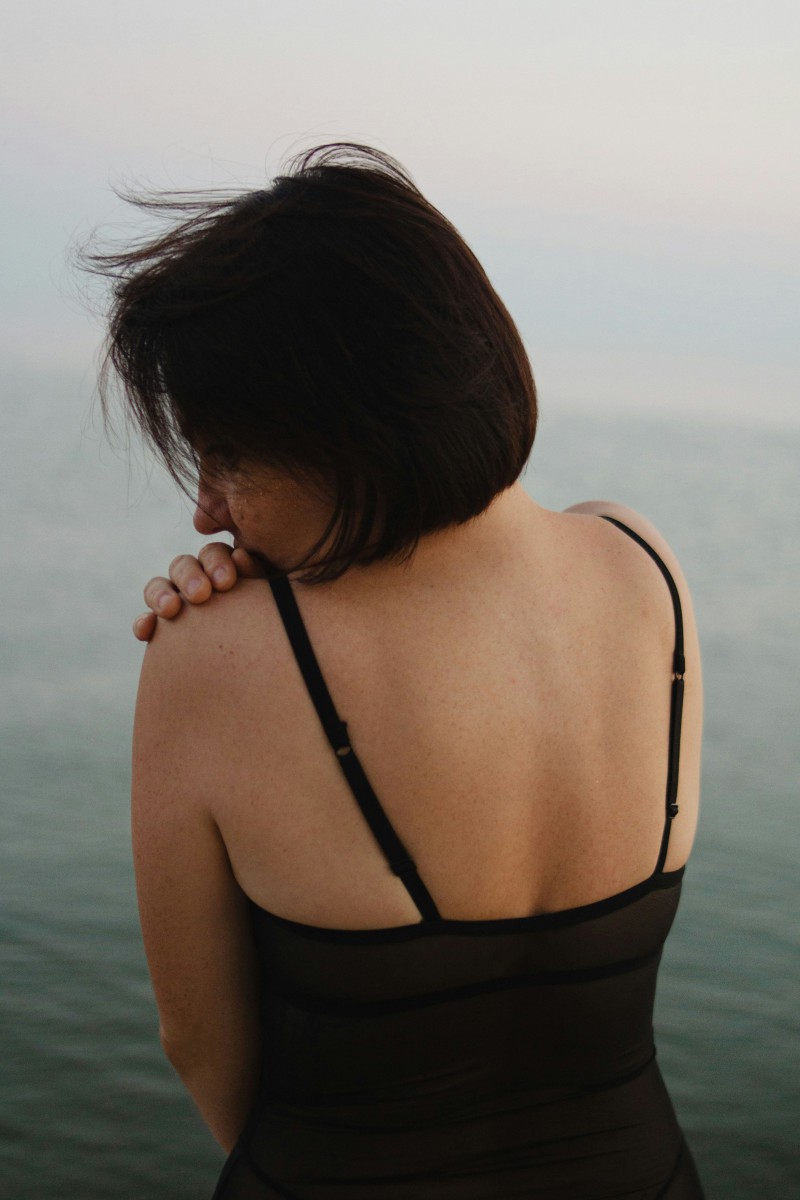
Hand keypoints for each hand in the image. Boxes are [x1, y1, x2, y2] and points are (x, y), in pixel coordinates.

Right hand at [133, 543, 266, 640]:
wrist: (261, 667)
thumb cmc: (274, 630)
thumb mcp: (271, 600)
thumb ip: (255, 577)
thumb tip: (241, 555)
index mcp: (227, 570)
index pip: (214, 555)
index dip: (217, 563)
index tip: (227, 582)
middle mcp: (200, 582)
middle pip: (184, 565)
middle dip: (190, 577)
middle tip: (201, 595)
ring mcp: (180, 605)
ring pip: (161, 587)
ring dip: (162, 594)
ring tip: (171, 610)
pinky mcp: (163, 631)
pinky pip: (147, 623)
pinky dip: (144, 623)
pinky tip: (146, 632)